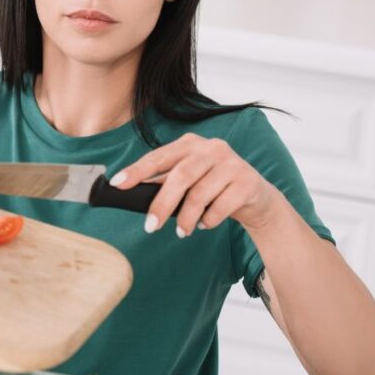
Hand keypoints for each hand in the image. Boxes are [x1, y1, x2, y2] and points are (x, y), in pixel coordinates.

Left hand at [110, 133, 277, 236]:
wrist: (256, 196)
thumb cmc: (213, 187)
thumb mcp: (189, 180)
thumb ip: (164, 182)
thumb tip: (130, 192)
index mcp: (190, 144)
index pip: (159, 156)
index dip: (137, 170)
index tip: (118, 184)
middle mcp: (211, 148)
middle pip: (180, 176)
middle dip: (162, 204)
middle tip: (151, 226)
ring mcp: (232, 163)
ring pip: (200, 194)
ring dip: (187, 218)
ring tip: (182, 231)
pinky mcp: (247, 182)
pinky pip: (221, 206)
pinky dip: (209, 220)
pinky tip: (206, 223)